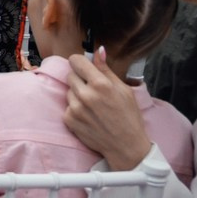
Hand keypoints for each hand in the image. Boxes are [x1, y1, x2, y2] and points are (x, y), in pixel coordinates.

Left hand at [63, 48, 153, 170]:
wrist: (126, 147)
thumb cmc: (129, 118)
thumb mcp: (124, 90)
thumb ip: (107, 69)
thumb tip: (98, 50)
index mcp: (101, 85)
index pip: (76, 61)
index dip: (80, 62)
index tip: (84, 67)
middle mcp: (85, 95)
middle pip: (70, 75)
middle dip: (80, 79)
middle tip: (94, 90)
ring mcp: (75, 108)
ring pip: (69, 91)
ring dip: (78, 94)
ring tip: (94, 105)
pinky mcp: (69, 120)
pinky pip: (67, 106)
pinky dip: (75, 109)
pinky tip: (89, 116)